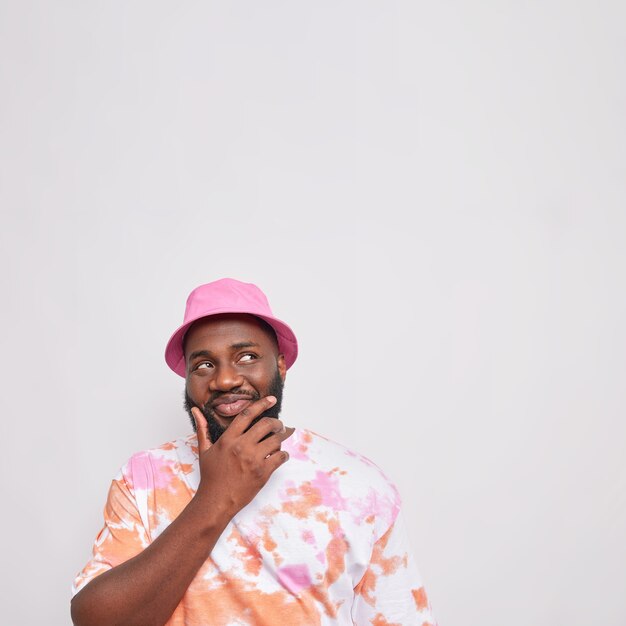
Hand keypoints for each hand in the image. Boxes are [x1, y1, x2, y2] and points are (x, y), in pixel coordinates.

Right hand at [191, 396, 293, 517]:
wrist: (216, 501)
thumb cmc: (210, 476)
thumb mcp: (204, 450)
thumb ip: (203, 428)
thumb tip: (196, 410)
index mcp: (228, 439)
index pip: (248, 414)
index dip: (262, 404)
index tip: (271, 400)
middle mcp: (241, 446)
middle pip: (267, 425)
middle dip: (277, 423)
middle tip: (280, 425)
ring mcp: (253, 459)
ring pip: (276, 440)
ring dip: (282, 437)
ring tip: (281, 438)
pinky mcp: (263, 472)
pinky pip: (280, 457)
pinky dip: (284, 455)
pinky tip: (280, 456)